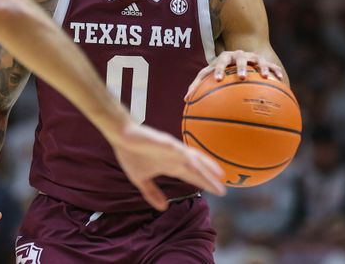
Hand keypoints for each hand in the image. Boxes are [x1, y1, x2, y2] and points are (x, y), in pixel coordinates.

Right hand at [110, 122, 225, 210]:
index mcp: (170, 166)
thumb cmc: (131, 154)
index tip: (217, 192)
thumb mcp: (140, 179)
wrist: (120, 136)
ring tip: (220, 175)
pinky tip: (199, 163)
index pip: (191, 176)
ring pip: (193, 160)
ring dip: (206, 168)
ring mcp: (172, 150)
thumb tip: (163, 208)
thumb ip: (152, 193)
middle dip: (209, 180)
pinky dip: (191, 156)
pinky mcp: (166, 143)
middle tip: (223, 191)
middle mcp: (175, 158)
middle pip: (196, 170)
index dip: (204, 184)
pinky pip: (181, 151)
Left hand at [184, 50, 283, 101]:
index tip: (217, 80)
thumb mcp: (210, 76)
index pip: (219, 62)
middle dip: (240, 66)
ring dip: (261, 66)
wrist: (239, 56)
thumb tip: (185, 100)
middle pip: (239, 58)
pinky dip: (275, 71)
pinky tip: (280, 80)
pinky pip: (271, 66)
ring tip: (264, 76)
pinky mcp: (264, 61)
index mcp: (223, 58)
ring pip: (257, 60)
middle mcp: (238, 55)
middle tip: (241, 77)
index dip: (218, 70)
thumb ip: (199, 86)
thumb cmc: (221, 71)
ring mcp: (252, 57)